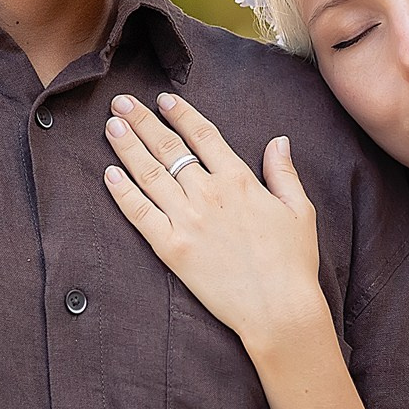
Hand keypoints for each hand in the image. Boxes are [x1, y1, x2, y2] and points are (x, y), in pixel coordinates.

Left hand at [103, 93, 329, 356]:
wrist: (279, 309)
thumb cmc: (293, 262)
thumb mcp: (299, 211)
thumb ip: (283, 173)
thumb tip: (278, 140)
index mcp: (239, 180)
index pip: (203, 135)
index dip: (181, 114)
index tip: (163, 99)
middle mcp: (208, 194)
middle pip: (169, 148)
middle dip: (142, 121)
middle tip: (122, 102)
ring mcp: (187, 221)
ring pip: (149, 174)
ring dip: (127, 147)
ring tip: (111, 126)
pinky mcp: (172, 249)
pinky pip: (140, 214)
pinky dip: (122, 192)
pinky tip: (109, 174)